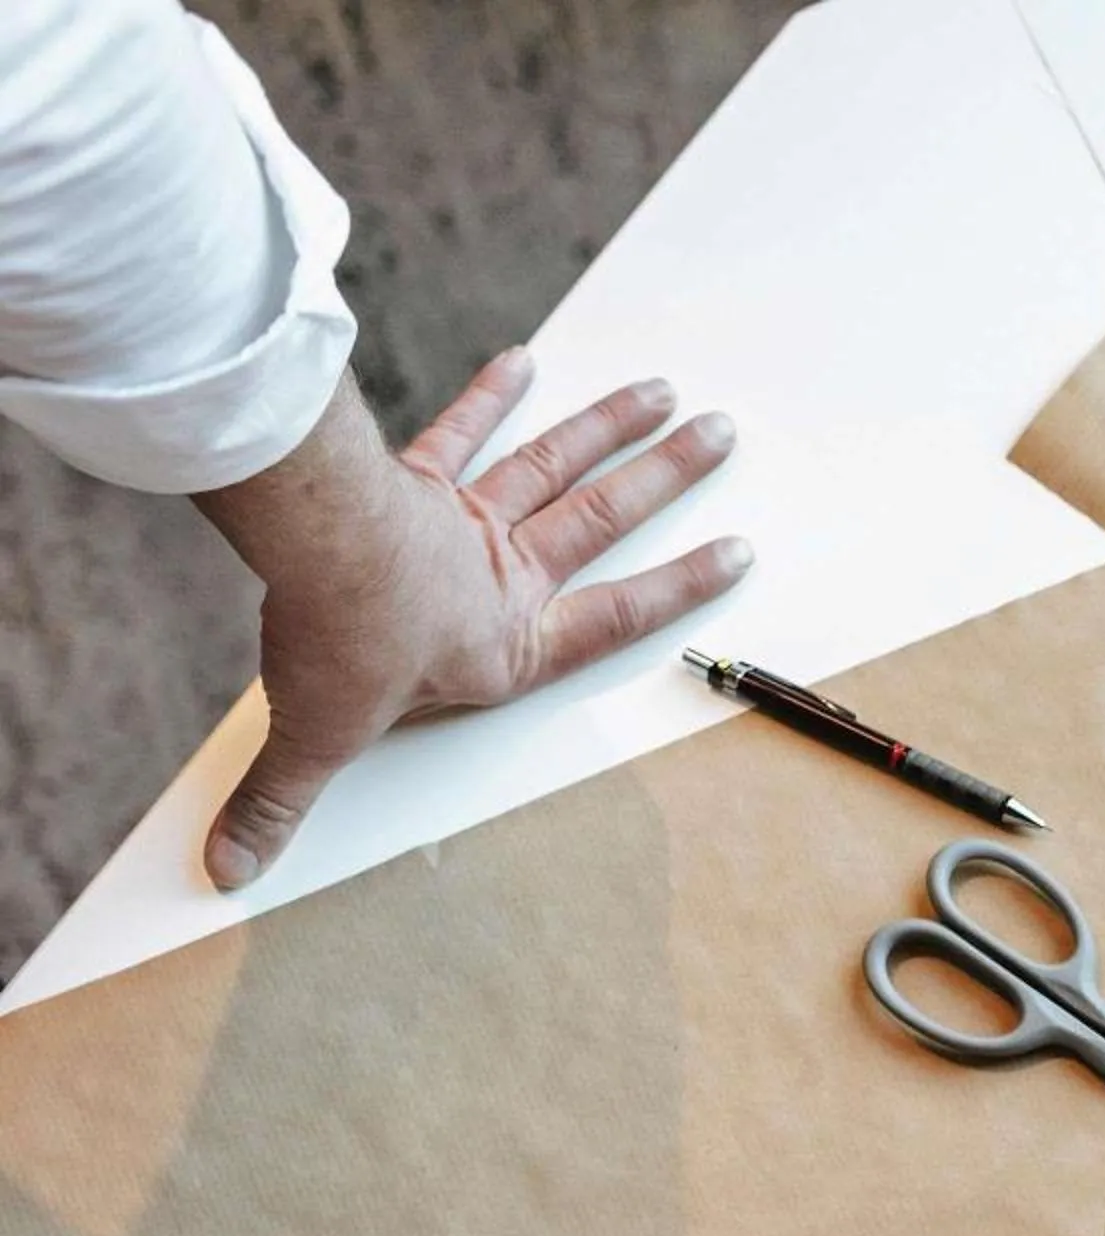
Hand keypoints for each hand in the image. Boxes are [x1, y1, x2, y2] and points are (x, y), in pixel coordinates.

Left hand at [193, 349, 749, 887]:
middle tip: (721, 432)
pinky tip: (523, 361)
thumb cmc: (342, 642)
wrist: (313, 550)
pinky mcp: (417, 478)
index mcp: (510, 643)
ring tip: (663, 390)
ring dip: (611, 424)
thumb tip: (231, 869)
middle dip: (668, 475)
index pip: (618, 617)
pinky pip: (462, 432)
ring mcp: (467, 519)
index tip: (737, 552)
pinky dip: (491, 395)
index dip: (682, 587)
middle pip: (604, 516)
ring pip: (556, 464)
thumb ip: (280, 800)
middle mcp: (506, 575)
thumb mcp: (317, 738)